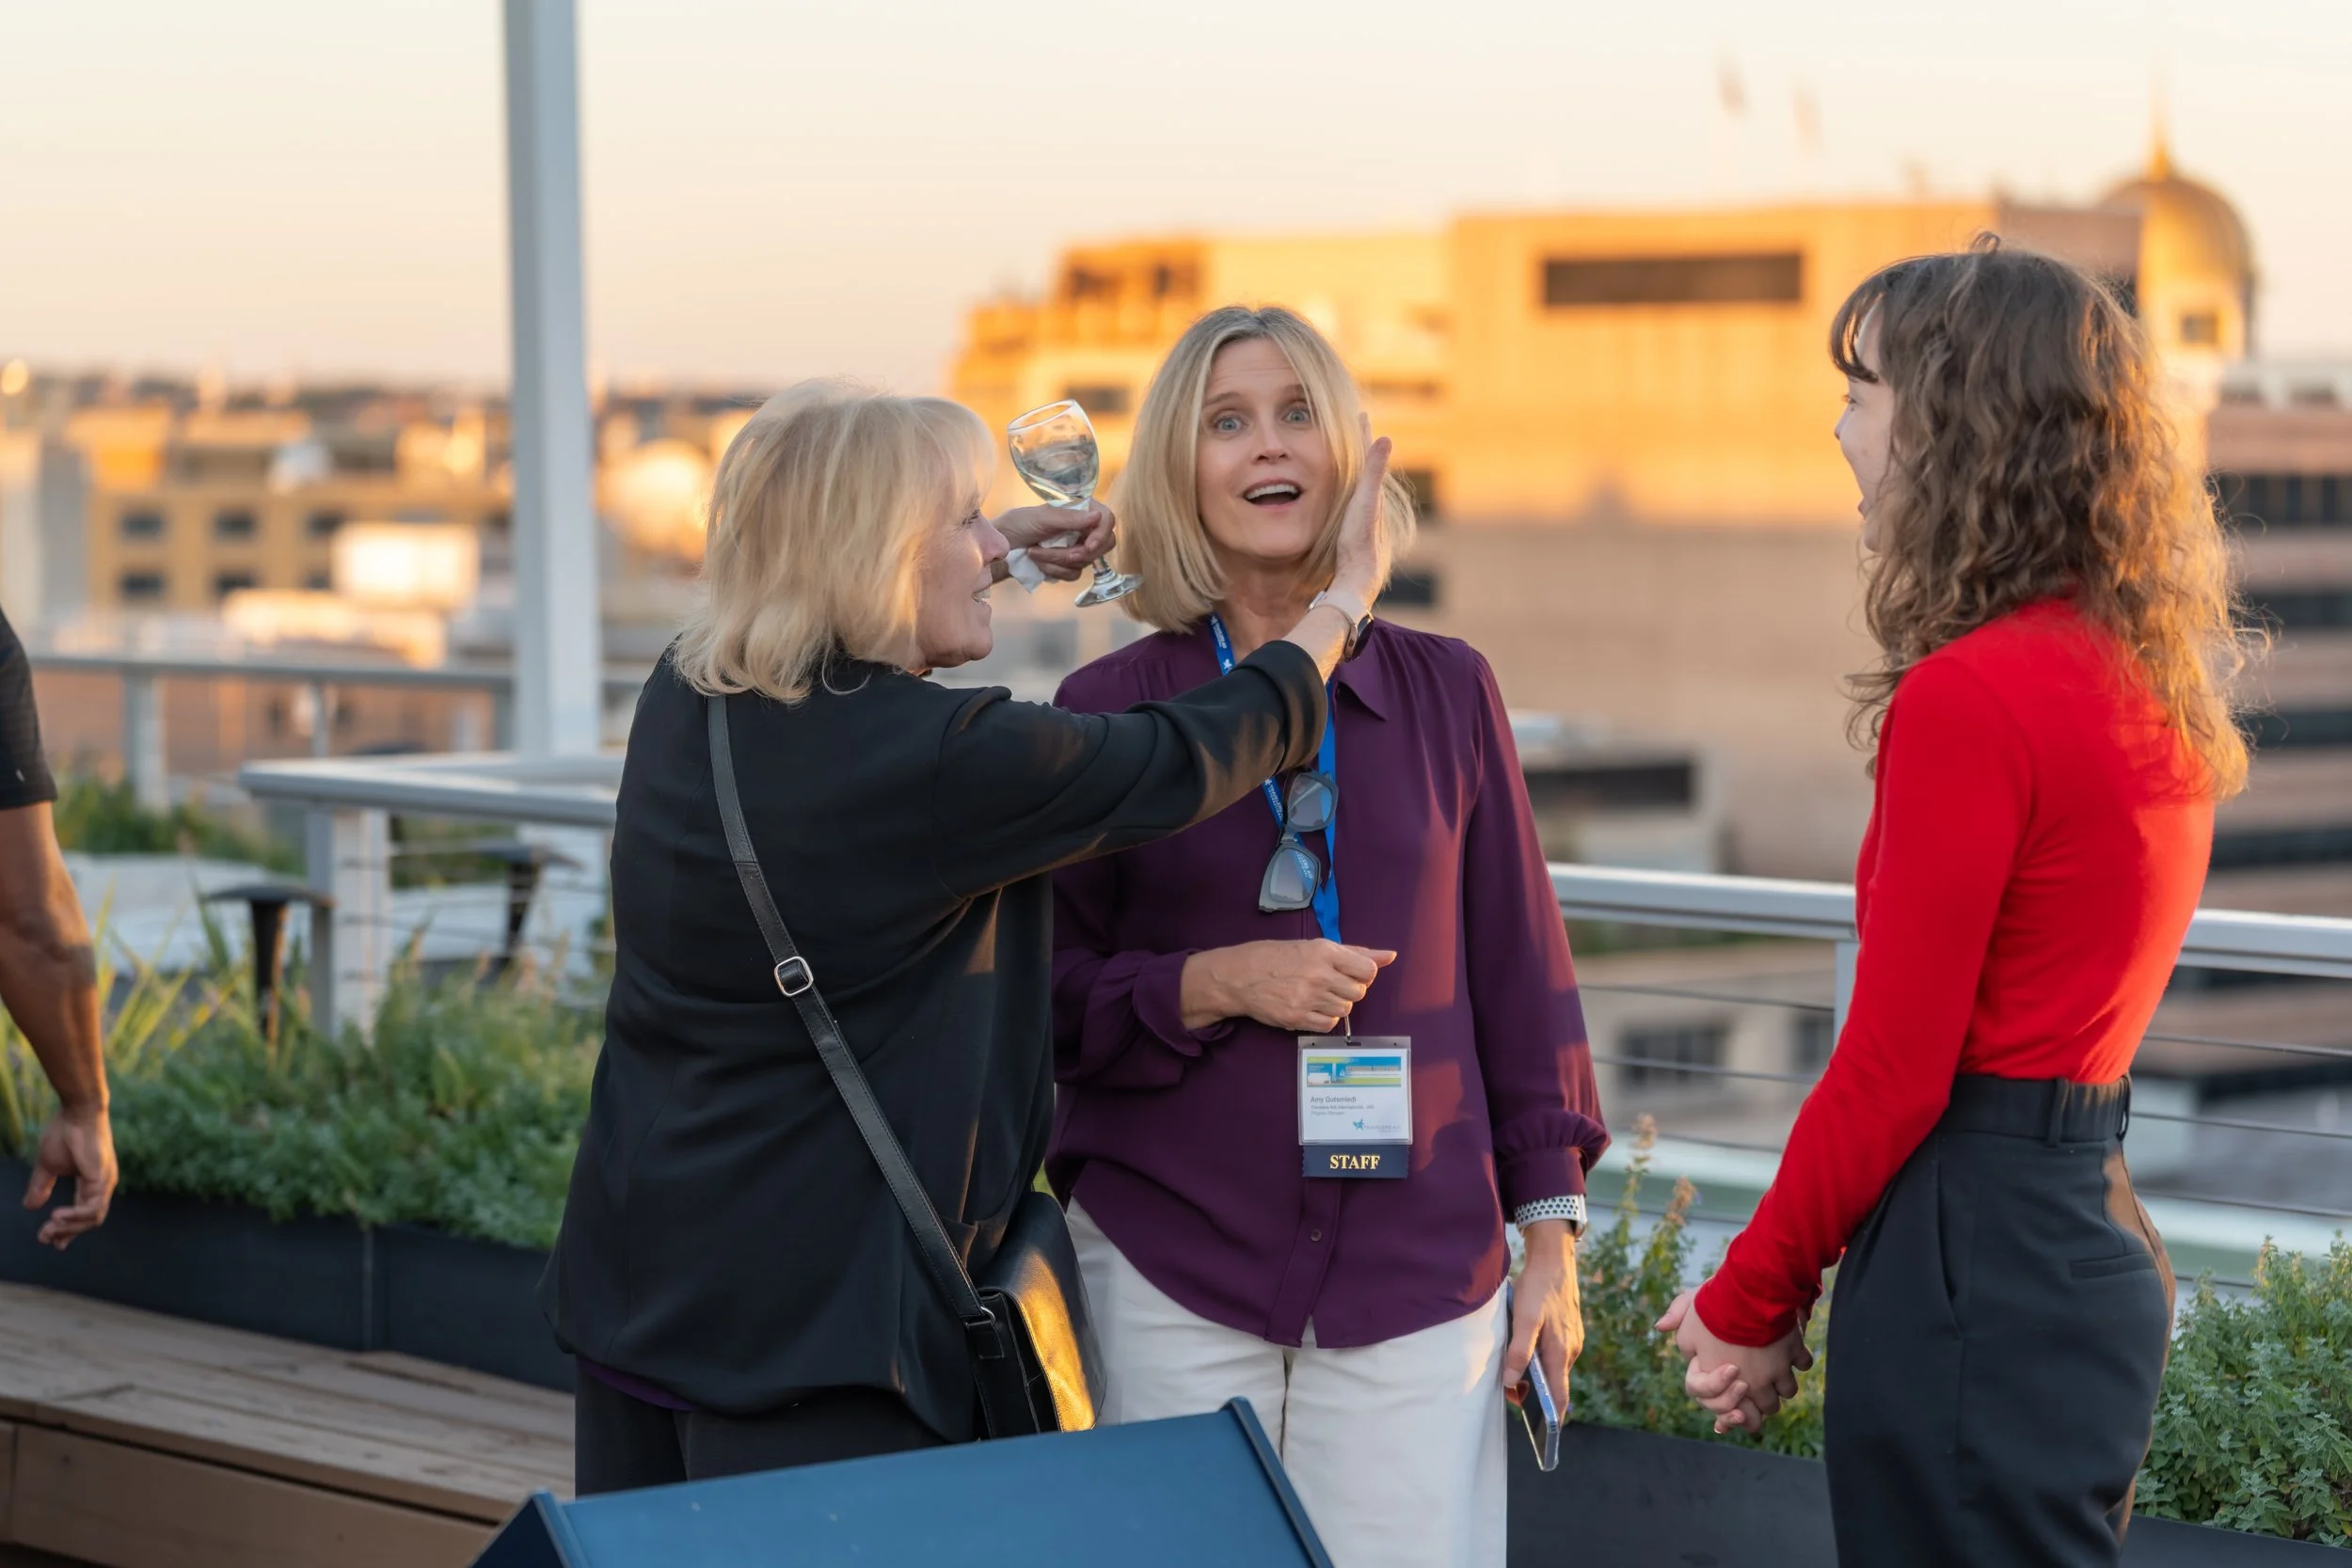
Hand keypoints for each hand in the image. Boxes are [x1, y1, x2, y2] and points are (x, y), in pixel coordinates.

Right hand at [25, 1101, 114, 1248]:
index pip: (84, 1214)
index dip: (67, 1229)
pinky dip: (75, 1216)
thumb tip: (30, 1207)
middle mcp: (103, 1186)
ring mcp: (105, 1183)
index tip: (49, 1240)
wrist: (76, 1113)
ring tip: (49, 1229)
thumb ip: (41, 1187)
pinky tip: (56, 1217)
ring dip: (69, 1228)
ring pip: (92, 1218)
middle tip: (44, 1238)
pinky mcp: (103, 1179)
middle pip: (89, 1220)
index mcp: (92, 1184)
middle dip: (65, 1233)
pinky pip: (92, 1208)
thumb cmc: (64, 1135)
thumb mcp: (48, 1166)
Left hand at [995, 501, 1115, 580]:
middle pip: (1104, 544)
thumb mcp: (1042, 518)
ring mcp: (1076, 548)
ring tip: (1035, 553)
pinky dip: (1054, 570)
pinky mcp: (1068, 567)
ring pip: (1085, 562)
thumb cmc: (1018, 525)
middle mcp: (1082, 529)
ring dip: (1057, 560)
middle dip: (1080, 552)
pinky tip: (1038, 563)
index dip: (1102, 533)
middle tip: (1063, 554)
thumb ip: (1071, 518)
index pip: (1106, 519)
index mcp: (1078, 510)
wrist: (1000, 549)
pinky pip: (1073, 574)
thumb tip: (1099, 515)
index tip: (1089, 545)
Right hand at [1180, 940, 1396, 1033]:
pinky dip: (1325, 1019)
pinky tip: (1311, 1008)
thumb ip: (1353, 953)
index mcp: (1324, 951)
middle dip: (1349, 990)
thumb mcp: (1313, 946)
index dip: (1363, 973)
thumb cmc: (1275, 957)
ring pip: (1345, 1010)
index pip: (1368, 970)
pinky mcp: (1297, 1018)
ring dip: (1336, 1004)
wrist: (1238, 976)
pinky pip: (1329, 1025)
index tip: (1349, 972)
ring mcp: (1308, 998)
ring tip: (1317, 995)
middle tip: (1330, 983)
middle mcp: (1318, 974)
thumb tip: (1390, 956)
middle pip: (1358, 993)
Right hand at [1328, 420, 1391, 609]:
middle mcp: (1369, 500)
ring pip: (1356, 483)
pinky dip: (1345, 487)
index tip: (1359, 413)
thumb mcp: (1365, 500)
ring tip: (1347, 453)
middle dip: (1358, 445)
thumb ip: (1373, 471)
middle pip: (1363, 466)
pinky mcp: (1352, 525)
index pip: (1367, 455)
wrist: (1359, 572)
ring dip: (1352, 466)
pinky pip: (1348, 498)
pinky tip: (1341, 493)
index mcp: (1371, 491)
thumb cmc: (1361, 538)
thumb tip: (1386, 437)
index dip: (1362, 434)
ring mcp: (1361, 513)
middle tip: (1354, 425)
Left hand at [1504, 1220, 1583, 1413]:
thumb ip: (1519, 1351)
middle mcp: (1570, 1350)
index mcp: (1561, 1353)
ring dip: (1536, 1374)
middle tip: (1511, 1396)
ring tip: (1513, 1373)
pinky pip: (1553, 1353)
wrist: (1554, 1260)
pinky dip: (1540, 1359)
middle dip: (1536, 1395)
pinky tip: (1526, 1351)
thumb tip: (1512, 1381)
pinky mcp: (1568, 1331)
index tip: (1547, 1436)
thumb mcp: (1525, 1319)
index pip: (1560, 1396)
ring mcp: (1571, 1340)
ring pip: (1552, 1367)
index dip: (1554, 1418)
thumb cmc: (1538, 1289)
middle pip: (1554, 1383)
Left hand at [1654, 1288, 1812, 1435]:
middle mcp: (1755, 1382)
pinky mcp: (1795, 1351)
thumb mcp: (1685, 1317)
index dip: (1739, 1414)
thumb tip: (1660, 1327)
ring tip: (1776, 1368)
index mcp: (1725, 1381)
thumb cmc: (1713, 1310)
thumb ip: (1675, 1324)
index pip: (1736, 1414)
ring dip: (1782, 1384)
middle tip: (1759, 1384)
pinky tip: (1792, 1350)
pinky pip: (1804, 1365)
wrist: (1748, 1295)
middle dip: (1764, 1400)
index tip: (1740, 1401)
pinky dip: (1799, 1360)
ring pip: (1788, 1391)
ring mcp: (1779, 1369)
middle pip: (1768, 1408)